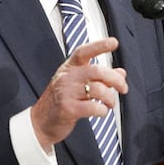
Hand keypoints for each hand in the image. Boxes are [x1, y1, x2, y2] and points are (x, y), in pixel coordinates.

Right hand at [31, 37, 128, 151]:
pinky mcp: (67, 109)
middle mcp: (66, 77)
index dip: (99, 45)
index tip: (114, 42)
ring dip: (110, 98)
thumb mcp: (78, 85)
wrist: (40, 122)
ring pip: (98, 89)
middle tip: (123, 88)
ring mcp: (66, 93)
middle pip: (97, 71)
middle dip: (116, 80)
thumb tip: (121, 73)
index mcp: (69, 68)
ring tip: (110, 104)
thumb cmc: (60, 101)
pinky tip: (101, 112)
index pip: (84, 52)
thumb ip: (100, 78)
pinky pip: (93, 107)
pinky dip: (102, 110)